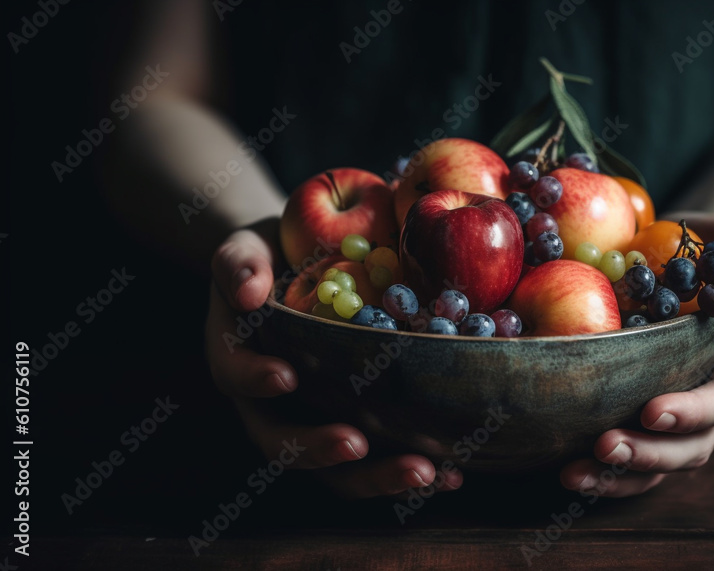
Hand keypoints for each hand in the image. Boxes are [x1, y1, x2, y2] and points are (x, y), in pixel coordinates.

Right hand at [205, 217, 461, 497]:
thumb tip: (248, 291)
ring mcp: (315, 423)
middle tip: (355, 445)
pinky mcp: (357, 429)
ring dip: (378, 476)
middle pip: (284, 443)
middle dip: (320, 449)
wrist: (300, 273)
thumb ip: (240, 265)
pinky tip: (452, 475)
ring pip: (336, 470)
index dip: (256, 379)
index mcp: (239, 358)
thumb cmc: (273, 259)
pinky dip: (412, 472)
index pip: (237, 375)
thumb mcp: (247, 251)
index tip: (286, 375)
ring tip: (423, 472)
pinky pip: (379, 460)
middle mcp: (271, 405)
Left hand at [560, 214, 713, 496]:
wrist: (690, 259)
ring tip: (573, 473)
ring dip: (622, 476)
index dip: (695, 411)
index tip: (651, 410)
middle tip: (604, 446)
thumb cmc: (710, 246)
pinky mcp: (651, 418)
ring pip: (665, 464)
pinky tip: (566, 469)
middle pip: (697, 445)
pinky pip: (636, 458)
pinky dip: (605, 472)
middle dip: (652, 453)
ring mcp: (686, 413)